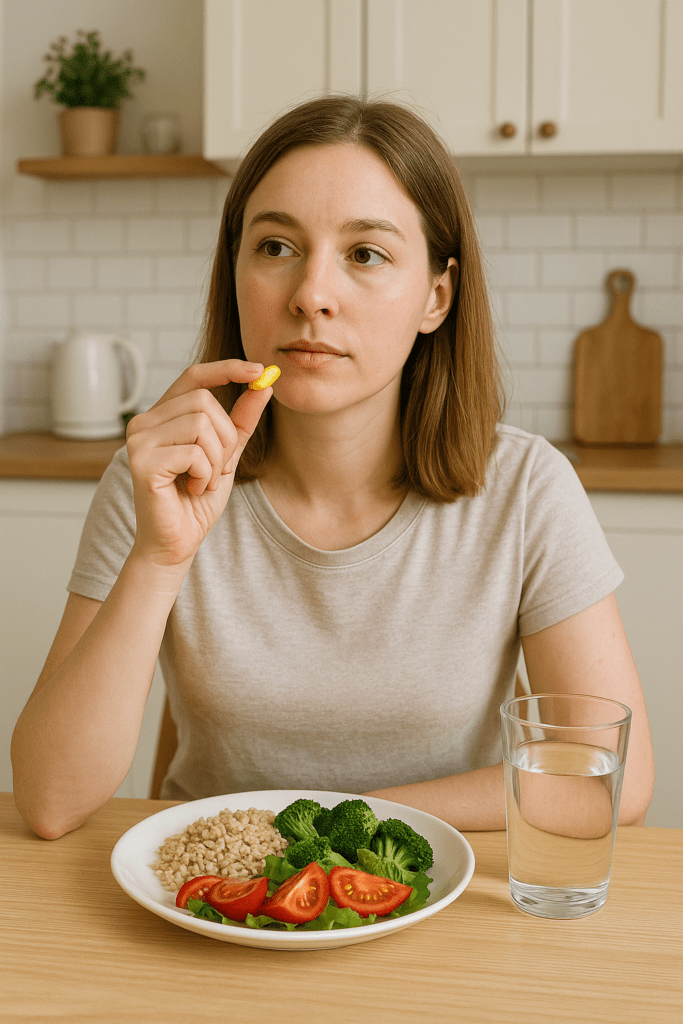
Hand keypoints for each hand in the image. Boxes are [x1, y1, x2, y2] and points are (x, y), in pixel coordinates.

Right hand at [125, 360, 271, 567]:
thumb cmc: (196, 500)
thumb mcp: (227, 454)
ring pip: (200, 424)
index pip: (193, 377)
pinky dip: (204, 474)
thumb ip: (241, 420)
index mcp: (162, 416)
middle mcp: (144, 422)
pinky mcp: (142, 462)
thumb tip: (264, 385)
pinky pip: (193, 452)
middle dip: (226, 437)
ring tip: (203, 481)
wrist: (177, 542)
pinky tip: (192, 489)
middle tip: (219, 467)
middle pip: (203, 401)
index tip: (259, 370)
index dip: (226, 369)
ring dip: (216, 459)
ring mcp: (138, 440)